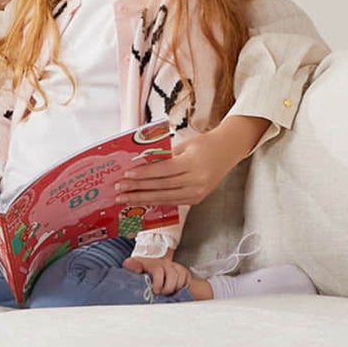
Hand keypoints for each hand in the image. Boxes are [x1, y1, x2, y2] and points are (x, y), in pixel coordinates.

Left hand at [117, 115, 269, 207]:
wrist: (228, 150)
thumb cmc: (204, 144)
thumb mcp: (184, 145)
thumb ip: (164, 156)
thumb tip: (139, 164)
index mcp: (193, 164)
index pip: (163, 171)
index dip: (143, 174)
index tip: (126, 175)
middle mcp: (196, 181)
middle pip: (161, 187)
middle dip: (137, 189)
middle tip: (119, 190)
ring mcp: (198, 192)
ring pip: (165, 198)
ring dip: (142, 198)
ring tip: (124, 198)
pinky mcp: (197, 199)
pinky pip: (172, 202)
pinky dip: (155, 201)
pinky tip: (141, 200)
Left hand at [123, 253, 190, 295]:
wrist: (150, 265)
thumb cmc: (141, 268)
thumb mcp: (132, 265)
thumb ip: (131, 265)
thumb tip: (138, 270)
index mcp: (153, 262)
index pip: (158, 270)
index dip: (158, 282)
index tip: (155, 291)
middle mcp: (165, 263)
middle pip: (172, 274)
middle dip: (167, 288)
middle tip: (162, 294)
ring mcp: (175, 266)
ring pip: (180, 277)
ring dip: (174, 288)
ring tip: (167, 293)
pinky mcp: (182, 271)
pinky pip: (186, 279)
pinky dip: (182, 286)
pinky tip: (174, 290)